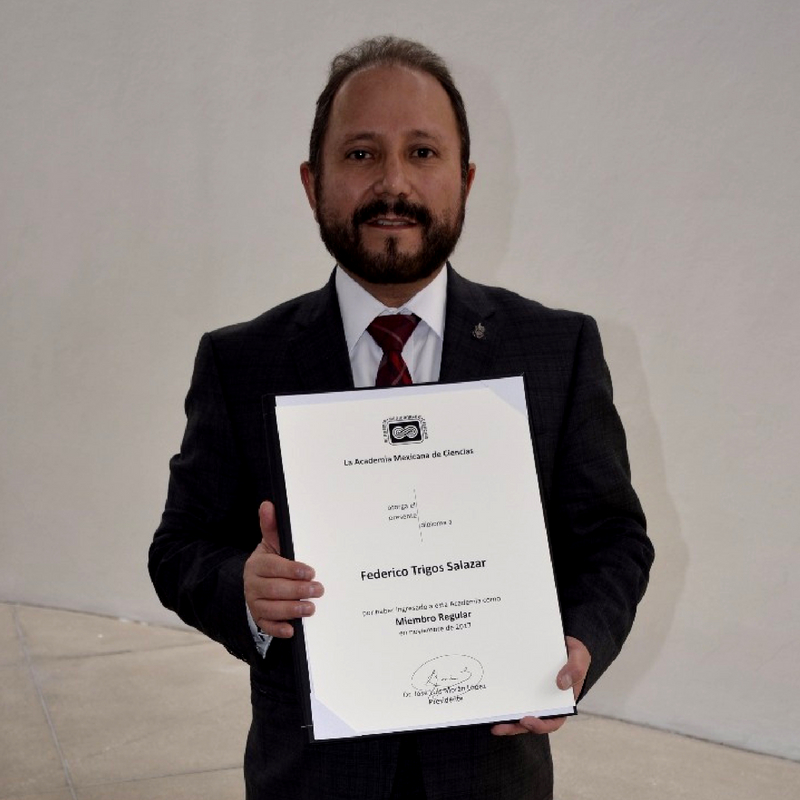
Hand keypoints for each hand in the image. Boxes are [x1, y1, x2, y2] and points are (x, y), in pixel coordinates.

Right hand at [243, 501, 323, 637]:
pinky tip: (292, 629)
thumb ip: (272, 527)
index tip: (311, 571)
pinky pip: (266, 626)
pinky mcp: (259, 619)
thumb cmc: (271, 562)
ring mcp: (255, 603)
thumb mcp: (271, 544)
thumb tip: (268, 504)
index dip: (292, 570)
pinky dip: (279, 629)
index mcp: (258, 564)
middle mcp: (253, 584)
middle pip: (274, 589)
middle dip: (298, 590)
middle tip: (319, 589)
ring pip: (271, 608)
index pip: (274, 567)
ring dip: (292, 609)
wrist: (255, 581)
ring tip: (311, 608)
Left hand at [490, 636, 590, 735]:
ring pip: (519, 711)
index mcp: (562, 703)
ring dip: (506, 719)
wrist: (564, 641)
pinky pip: (513, 694)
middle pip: (530, 721)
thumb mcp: (579, 658)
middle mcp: (546, 703)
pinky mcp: (523, 684)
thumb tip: (562, 683)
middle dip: (514, 727)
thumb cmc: (574, 654)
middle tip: (499, 727)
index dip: (540, 725)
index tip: (526, 721)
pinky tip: (491, 698)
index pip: (553, 722)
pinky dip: (503, 698)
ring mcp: (533, 695)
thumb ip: (575, 669)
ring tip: (492, 721)